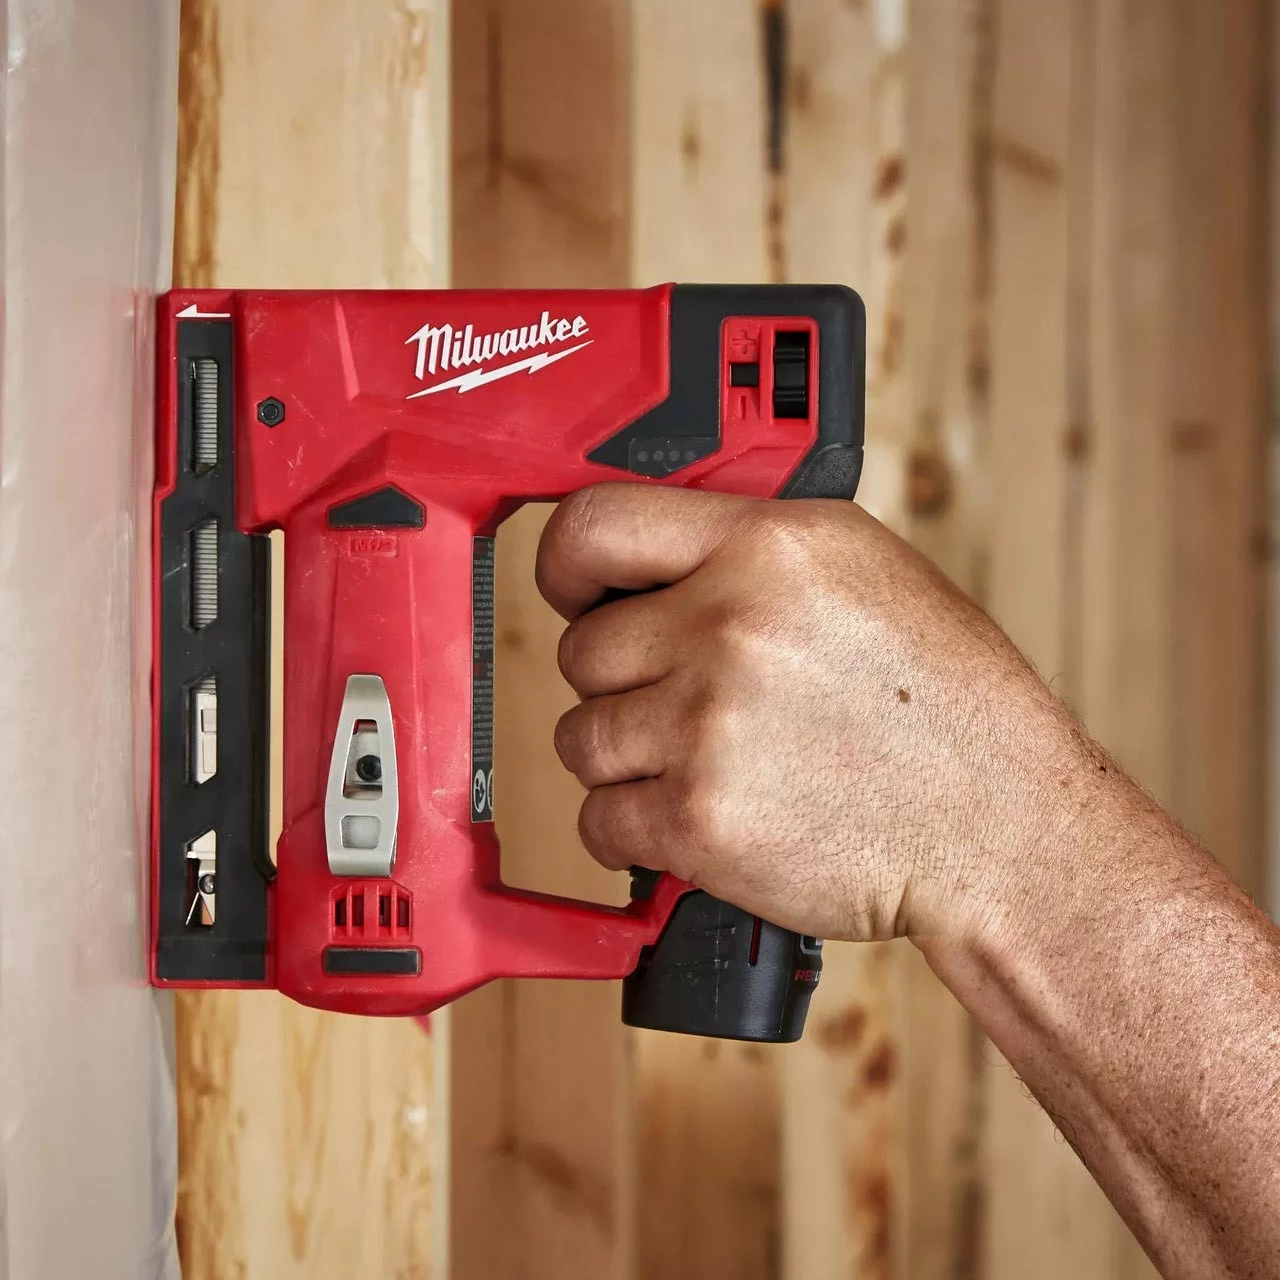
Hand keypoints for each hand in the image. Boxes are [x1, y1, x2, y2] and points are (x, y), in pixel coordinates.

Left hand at [536, 483, 1093, 943]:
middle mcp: (728, 625)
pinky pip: (598, 821)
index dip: (566, 566)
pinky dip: (633, 829)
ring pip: (582, 739)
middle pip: (582, 650)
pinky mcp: (697, 820)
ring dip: (627, 760)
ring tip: (707, 764)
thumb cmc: (946, 705)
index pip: (594, 525)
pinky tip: (698, 816)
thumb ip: (748, 553)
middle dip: (622, 683)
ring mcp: (707, 725)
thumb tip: (651, 564)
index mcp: (768, 547)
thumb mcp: (864, 572)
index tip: (571, 591)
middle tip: (687, 704)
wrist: (999, 825)